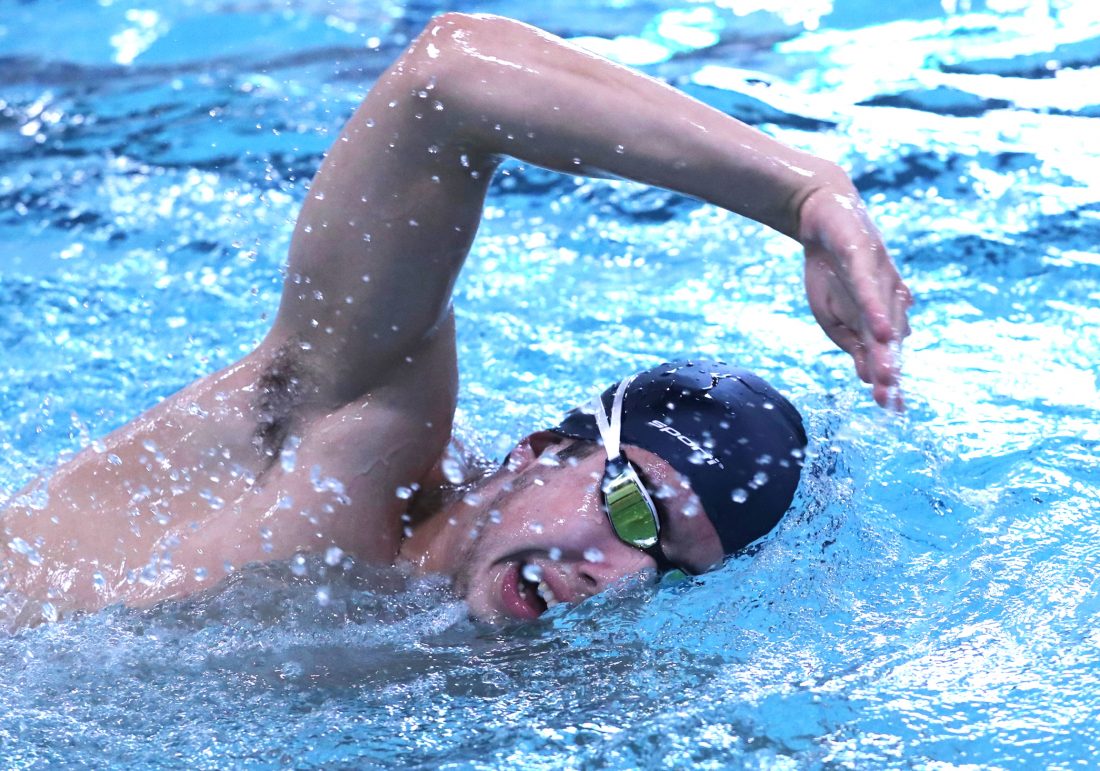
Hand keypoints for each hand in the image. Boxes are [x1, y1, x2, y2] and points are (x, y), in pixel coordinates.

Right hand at [799, 186, 911, 408]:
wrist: (822, 218)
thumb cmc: (830, 270)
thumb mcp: (832, 317)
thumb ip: (852, 343)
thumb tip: (868, 376)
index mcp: (880, 318)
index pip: (887, 354)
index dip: (890, 381)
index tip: (893, 411)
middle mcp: (889, 300)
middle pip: (890, 342)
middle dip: (890, 371)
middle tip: (890, 401)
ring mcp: (880, 279)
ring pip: (885, 320)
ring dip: (887, 350)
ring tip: (888, 377)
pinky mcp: (864, 258)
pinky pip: (871, 289)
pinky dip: (878, 312)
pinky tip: (883, 333)